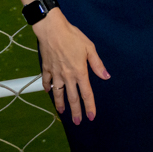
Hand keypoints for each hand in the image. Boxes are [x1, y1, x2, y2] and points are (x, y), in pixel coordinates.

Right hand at [35, 9, 109, 123]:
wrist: (52, 30)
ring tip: (62, 112)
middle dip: (75, 111)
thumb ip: (97, 64)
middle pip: (72, 98)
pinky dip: (48, 88)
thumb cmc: (73, 36)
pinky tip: (49, 92)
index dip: (89, 106)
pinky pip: (47, 82)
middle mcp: (67, 76)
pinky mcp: (46, 69)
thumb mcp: (89, 48)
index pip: (86, 93)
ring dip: (60, 104)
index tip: (91, 116)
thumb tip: (106, 76)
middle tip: (78, 121)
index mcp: (80, 72)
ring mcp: (55, 74)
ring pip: (58, 93)